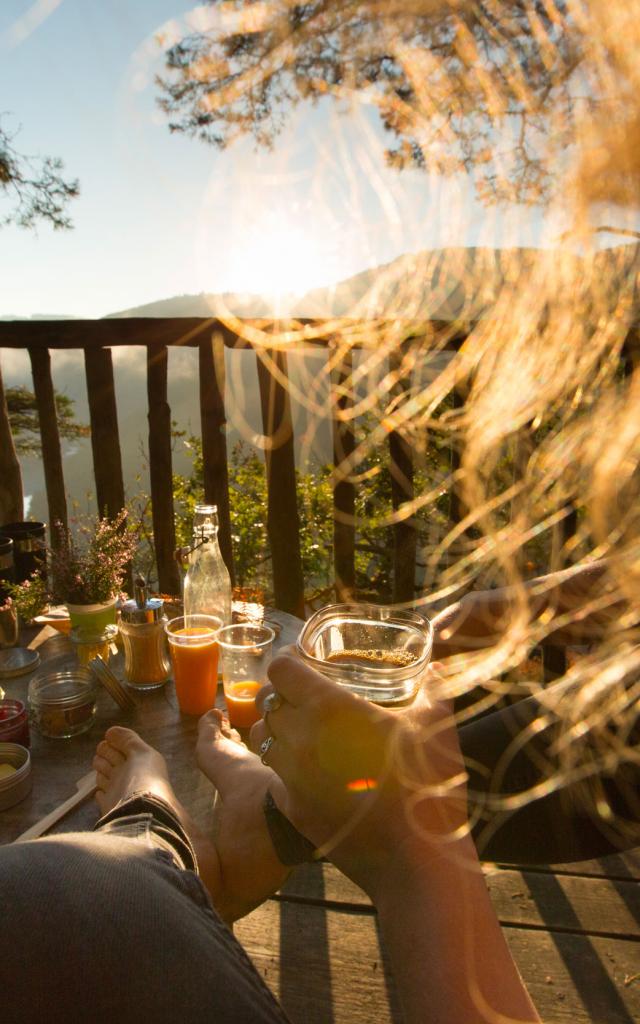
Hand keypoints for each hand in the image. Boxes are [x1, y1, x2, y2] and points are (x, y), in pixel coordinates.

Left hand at [250, 651, 467, 897]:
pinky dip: (287, 768)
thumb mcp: (435, 725)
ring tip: (307, 732)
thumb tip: (438, 665)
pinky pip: (275, 776)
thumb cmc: (428, 786)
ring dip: (279, 730)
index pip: (281, 670)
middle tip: (309, 698)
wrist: (417, 861)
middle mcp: (300, 739)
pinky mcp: (292, 809)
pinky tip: (316, 771)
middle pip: (267, 702)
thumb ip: (434, 688)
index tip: (306, 664)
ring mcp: (292, 777)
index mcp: (329, 709)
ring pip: (263, 739)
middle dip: (283, 696)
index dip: (291, 663)